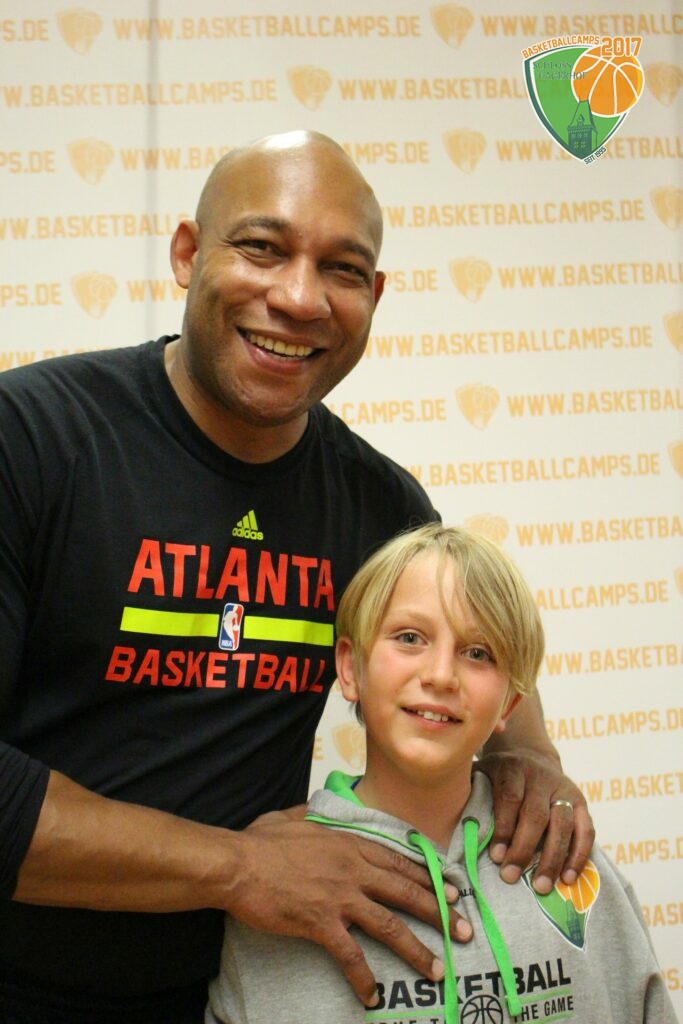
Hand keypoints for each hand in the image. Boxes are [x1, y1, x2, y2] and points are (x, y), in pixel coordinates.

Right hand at [225, 813, 471, 1006]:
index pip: (401, 863)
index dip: (430, 879)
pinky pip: (351, 956)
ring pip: (390, 926)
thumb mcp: (292, 817)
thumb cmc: (261, 841)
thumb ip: (312, 815)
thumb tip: (314, 809)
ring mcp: (340, 897)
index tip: (452, 893)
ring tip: (438, 971)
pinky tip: (373, 998)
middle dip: (440, 914)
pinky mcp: (321, 924)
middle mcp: (353, 869)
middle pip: (407, 892)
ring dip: (417, 951)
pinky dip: (364, 979)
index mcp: (350, 843)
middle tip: (464, 932)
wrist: (237, 865)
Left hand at [473, 748, 594, 893]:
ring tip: (542, 886)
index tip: (495, 857)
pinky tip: (569, 877)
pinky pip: (585, 829)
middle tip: (510, 877)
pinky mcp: (580, 801)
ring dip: (553, 857)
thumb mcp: (481, 775)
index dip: (503, 828)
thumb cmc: (497, 777)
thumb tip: (448, 829)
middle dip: (523, 849)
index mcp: (511, 768)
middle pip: (535, 814)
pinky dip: (578, 855)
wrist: (530, 756)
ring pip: (562, 824)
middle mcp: (539, 776)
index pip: (509, 798)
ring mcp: (563, 788)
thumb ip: (471, 797)